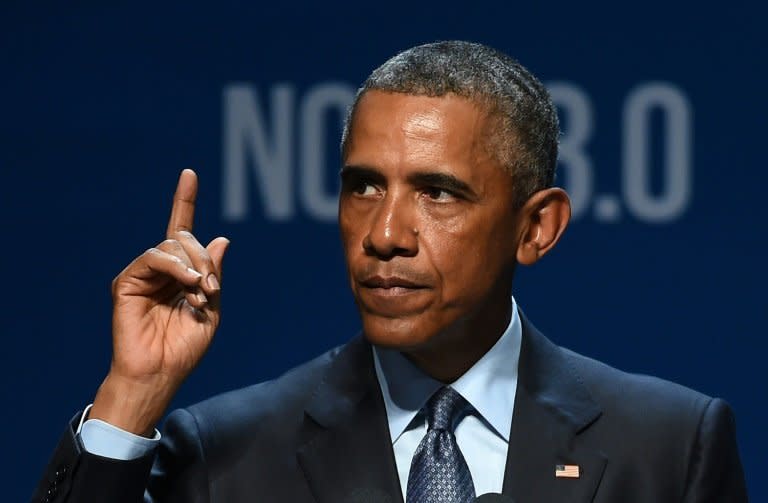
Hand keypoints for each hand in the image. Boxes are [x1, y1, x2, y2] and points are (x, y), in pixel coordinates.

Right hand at [90, 169, 228, 435]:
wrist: (160, 372)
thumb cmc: (184, 348)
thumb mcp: (212, 308)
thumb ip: (214, 274)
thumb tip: (222, 238)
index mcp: (180, 274)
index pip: (181, 230)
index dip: (184, 201)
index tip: (189, 174)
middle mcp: (160, 270)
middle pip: (185, 238)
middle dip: (206, 259)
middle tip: (211, 288)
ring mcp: (143, 274)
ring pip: (172, 246)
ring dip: (195, 267)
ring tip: (201, 295)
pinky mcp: (127, 281)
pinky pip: (155, 257)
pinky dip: (177, 268)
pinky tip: (189, 285)